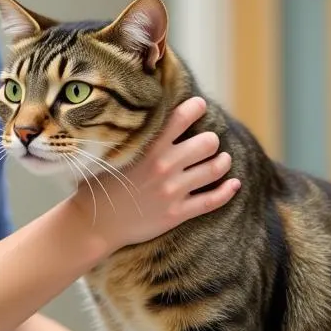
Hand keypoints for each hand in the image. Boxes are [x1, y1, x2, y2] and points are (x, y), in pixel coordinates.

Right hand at [70, 96, 239, 251]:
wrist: (96, 224)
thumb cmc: (103, 185)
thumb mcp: (115, 154)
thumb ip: (136, 137)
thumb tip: (152, 115)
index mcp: (149, 148)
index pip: (181, 118)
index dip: (196, 108)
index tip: (199, 106)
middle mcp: (164, 167)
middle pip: (207, 143)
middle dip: (211, 140)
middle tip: (208, 142)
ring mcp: (173, 191)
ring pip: (214, 169)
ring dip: (223, 161)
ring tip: (222, 159)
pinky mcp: (177, 213)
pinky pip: (212, 201)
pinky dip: (228, 191)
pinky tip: (234, 184)